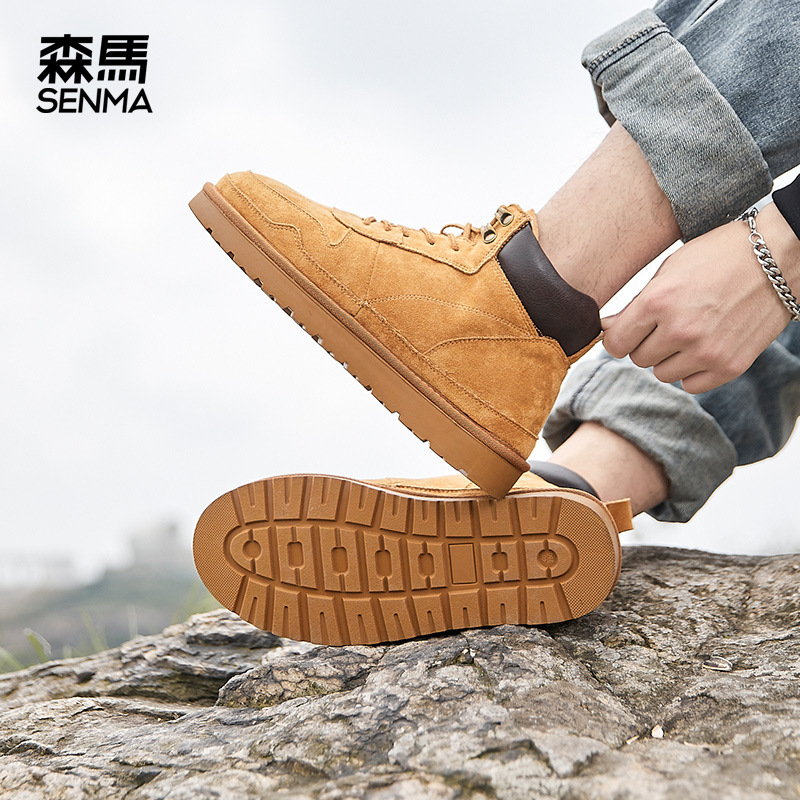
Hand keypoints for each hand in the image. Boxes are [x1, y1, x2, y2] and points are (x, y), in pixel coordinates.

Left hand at [602, 202, 799, 393]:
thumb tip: (606, 328)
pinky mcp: (730, 366)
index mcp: (658, 302)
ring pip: (662, 374)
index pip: (615, 344)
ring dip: (669, 358)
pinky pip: (691, 385)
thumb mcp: (670, 269)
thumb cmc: (719, 257)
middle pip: (638, 359)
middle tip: (665, 325)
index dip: (618, 337)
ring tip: (688, 333)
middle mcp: (680, 330)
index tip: (627, 332)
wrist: (778, 258)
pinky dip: (692, 371)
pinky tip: (703, 347)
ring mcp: (706, 351)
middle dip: (646, 344)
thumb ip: (636, 304)